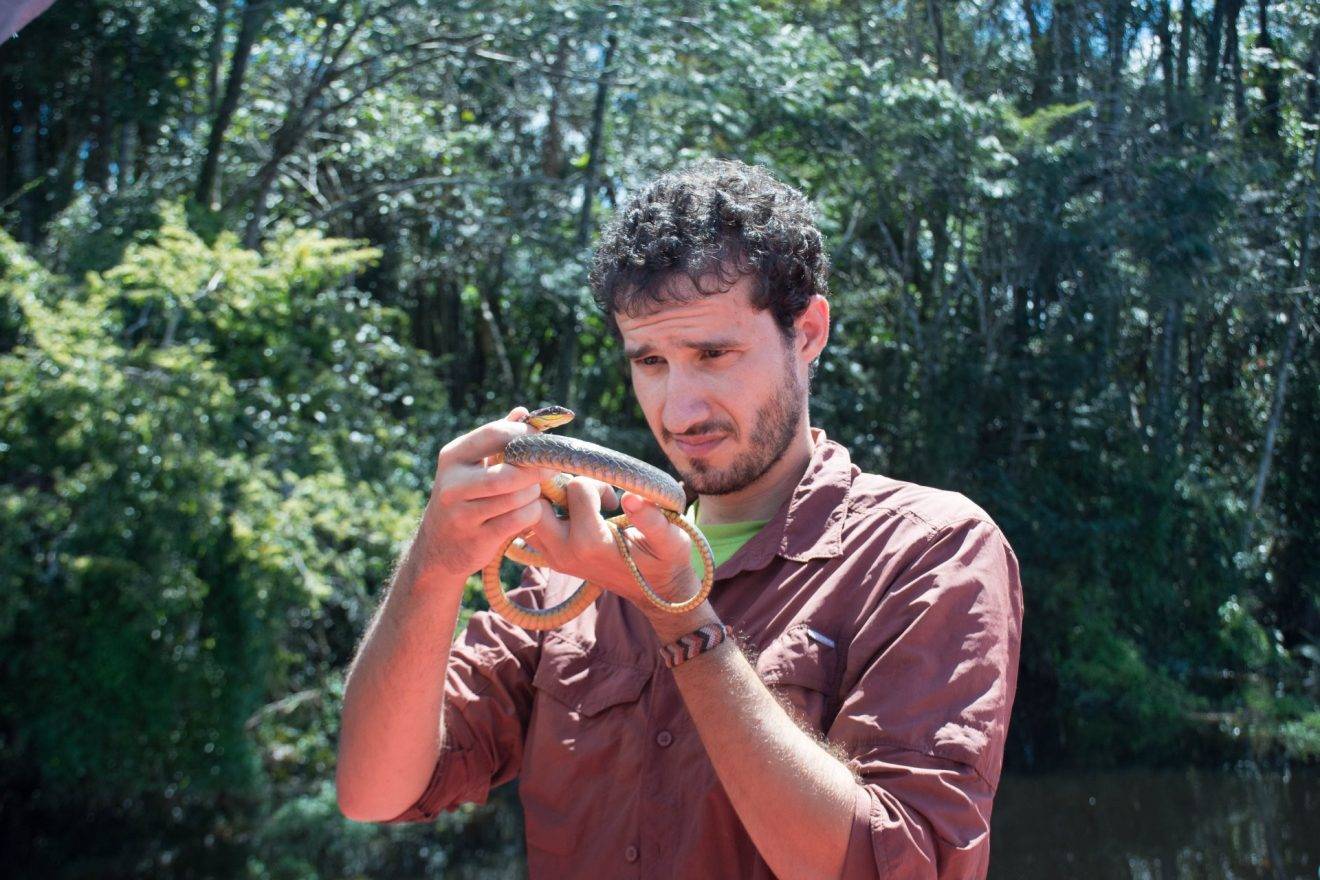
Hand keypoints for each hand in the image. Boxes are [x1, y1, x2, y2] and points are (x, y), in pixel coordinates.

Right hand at [412, 407, 557, 579]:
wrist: (437, 548)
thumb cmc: (464, 498)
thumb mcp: (472, 466)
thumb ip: (497, 439)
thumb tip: (524, 412)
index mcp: (453, 457)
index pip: (495, 434)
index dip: (525, 435)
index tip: (542, 441)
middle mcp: (453, 484)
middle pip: (510, 472)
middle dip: (537, 469)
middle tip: (550, 468)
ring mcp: (462, 514)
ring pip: (518, 497)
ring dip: (535, 494)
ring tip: (535, 492)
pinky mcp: (477, 539)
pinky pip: (519, 520)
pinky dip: (532, 514)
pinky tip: (530, 511)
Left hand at [522, 477, 702, 613]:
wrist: (656, 592)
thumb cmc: (666, 561)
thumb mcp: (671, 540)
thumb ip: (653, 520)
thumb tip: (630, 497)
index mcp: (591, 544)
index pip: (575, 489)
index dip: (596, 484)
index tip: (611, 498)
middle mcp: (565, 552)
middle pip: (536, 504)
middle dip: (557, 488)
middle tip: (581, 492)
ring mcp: (555, 558)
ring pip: (528, 516)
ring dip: (548, 501)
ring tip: (576, 503)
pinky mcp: (552, 559)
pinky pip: (532, 529)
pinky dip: (546, 514)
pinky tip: (571, 513)